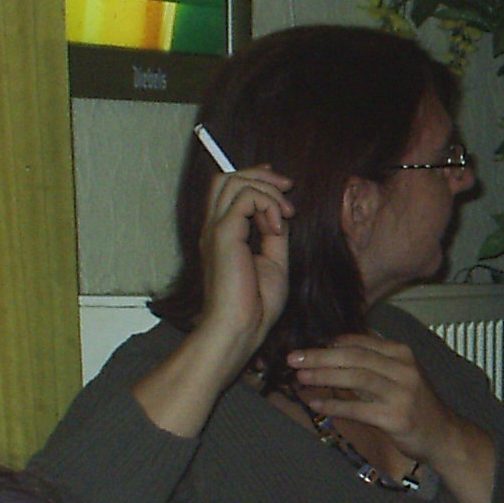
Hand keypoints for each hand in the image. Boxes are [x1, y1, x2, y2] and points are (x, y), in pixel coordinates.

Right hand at [193, 166, 293, 366]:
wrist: (241, 327)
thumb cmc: (256, 304)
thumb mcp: (274, 261)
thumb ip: (275, 234)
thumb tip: (281, 213)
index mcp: (224, 233)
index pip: (230, 188)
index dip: (257, 178)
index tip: (284, 187)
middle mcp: (215, 227)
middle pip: (228, 177)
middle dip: (262, 175)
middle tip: (288, 189)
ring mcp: (216, 229)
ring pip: (235, 181)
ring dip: (268, 191)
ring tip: (286, 215)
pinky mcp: (223, 234)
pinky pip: (246, 198)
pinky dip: (268, 206)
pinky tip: (276, 230)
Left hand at [288, 333, 500, 502]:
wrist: (443, 435)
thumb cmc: (416, 405)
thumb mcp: (399, 376)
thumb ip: (372, 364)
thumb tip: (331, 354)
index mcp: (402, 354)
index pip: (360, 342)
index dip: (330, 343)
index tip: (306, 347)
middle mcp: (403, 369)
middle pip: (354, 357)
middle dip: (320, 356)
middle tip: (293, 358)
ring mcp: (401, 393)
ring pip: (355, 378)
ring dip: (324, 376)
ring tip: (300, 377)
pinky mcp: (395, 417)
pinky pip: (358, 409)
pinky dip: (334, 406)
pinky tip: (316, 404)